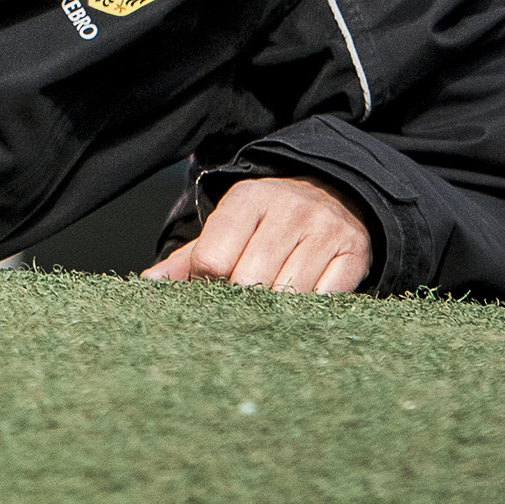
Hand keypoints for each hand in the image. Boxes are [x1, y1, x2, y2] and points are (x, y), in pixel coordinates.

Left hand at [142, 173, 372, 293]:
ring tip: (272, 303)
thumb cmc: (267, 221)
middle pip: (250, 280)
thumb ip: (189, 257)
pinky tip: (303, 303)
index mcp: (247, 199)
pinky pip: (327, 298)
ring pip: (289, 294)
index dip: (208, 283)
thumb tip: (150, 283)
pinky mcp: (354, 252)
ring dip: (277, 310)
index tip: (215, 286)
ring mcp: (324, 229)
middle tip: (245, 301)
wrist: (335, 193)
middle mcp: (287, 209)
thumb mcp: (229, 225)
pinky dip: (312, 310)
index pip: (213, 258)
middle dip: (243, 300)